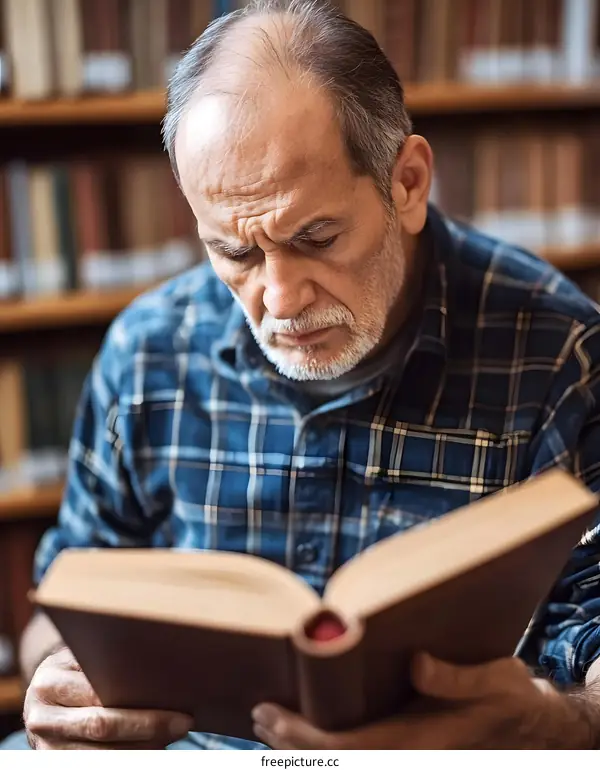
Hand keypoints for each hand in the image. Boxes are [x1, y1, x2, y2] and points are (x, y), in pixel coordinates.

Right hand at [24, 646, 193, 749]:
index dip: (139, 701)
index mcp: (49, 683)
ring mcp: (46, 747)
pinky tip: (152, 750)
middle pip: (102, 726)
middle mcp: (42, 718)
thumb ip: (106, 662)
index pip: (99, 695)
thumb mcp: (81, 658)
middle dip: (149, 727)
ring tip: (171, 739)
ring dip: (142, 749)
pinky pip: (96, 765)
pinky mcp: (54, 763)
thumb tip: (160, 663)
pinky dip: (129, 758)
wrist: (42, 695)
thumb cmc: (75, 671)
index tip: (178, 705)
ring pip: (102, 755)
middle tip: (183, 724)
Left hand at [252, 653, 593, 749]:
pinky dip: (325, 741)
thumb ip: (456, 678)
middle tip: (259, 713)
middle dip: (292, 743)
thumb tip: (417, 665)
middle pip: (336, 760)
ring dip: (303, 745)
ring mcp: (405, 752)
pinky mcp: (406, 744)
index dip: (305, 737)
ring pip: (343, 759)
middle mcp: (406, 752)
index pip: (349, 749)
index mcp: (421, 741)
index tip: (273, 713)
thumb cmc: (512, 700)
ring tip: (270, 721)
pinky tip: (309, 724)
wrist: (532, 726)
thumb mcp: (495, 680)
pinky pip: (357, 749)